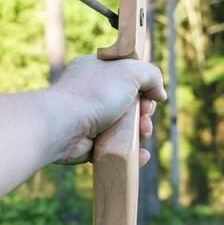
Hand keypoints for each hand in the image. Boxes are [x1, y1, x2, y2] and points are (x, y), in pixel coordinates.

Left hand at [48, 55, 166, 165]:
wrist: (64, 126)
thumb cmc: (95, 94)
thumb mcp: (130, 71)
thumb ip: (151, 75)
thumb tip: (159, 94)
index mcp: (96, 69)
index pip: (126, 73)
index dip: (142, 85)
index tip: (150, 94)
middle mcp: (91, 92)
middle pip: (129, 102)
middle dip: (143, 111)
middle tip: (144, 116)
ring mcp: (89, 118)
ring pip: (125, 127)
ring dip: (140, 132)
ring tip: (142, 134)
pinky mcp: (89, 143)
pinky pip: (115, 147)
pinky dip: (130, 152)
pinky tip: (141, 155)